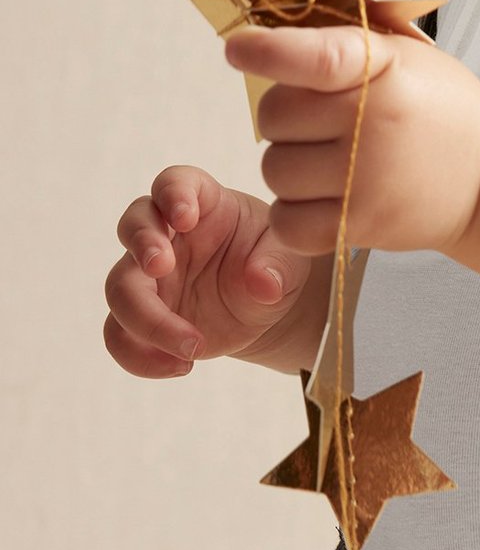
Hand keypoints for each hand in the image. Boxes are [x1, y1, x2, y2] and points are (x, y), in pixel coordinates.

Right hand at [104, 165, 319, 377]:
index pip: (174, 182)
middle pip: (132, 227)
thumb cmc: (275, 262)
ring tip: (193, 346)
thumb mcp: (290, 258)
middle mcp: (167, 235)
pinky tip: (182, 366)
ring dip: (146, 318)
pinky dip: (140, 356)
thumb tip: (263, 284)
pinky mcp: (143, 317)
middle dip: (142, 243)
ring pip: (119, 288)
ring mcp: (149, 277)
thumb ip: (278, 265)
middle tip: (162, 266)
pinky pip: (120, 336)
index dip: (172, 193)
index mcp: (204, 203)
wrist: (268, 307)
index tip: (186, 216)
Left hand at [224, 21, 479, 256]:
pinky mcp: (364, 224)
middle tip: (321, 121)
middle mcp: (375, 122)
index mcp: (384, 68)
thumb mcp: (404, 55)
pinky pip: (288, 222)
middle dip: (284, 116)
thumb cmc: (439, 108)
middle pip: (274, 116)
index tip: (236, 49)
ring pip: (274, 170)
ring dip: (290, 165)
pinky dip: (293, 212)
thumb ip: (342, 44)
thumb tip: (259, 40)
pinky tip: (322, 198)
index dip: (269, 51)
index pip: (317, 57)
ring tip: (331, 161)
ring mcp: (368, 178)